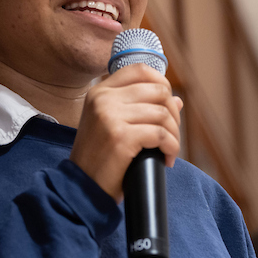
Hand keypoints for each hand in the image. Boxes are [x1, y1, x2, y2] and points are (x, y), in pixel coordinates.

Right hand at [69, 63, 182, 201]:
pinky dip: (171, 147)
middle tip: (170, 135)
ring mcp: (110, 116)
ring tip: (168, 150)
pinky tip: (167, 159)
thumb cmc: (99, 159)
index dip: (162, 84)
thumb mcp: (112, 125)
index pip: (140, 70)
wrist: (81, 188)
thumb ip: (139, 108)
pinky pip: (160, 134)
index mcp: (99, 92)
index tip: (167, 107)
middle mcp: (103, 99)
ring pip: (163, 113)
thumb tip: (176, 100)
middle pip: (158, 90)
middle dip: (173, 114)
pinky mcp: (120, 137)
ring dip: (174, 135)